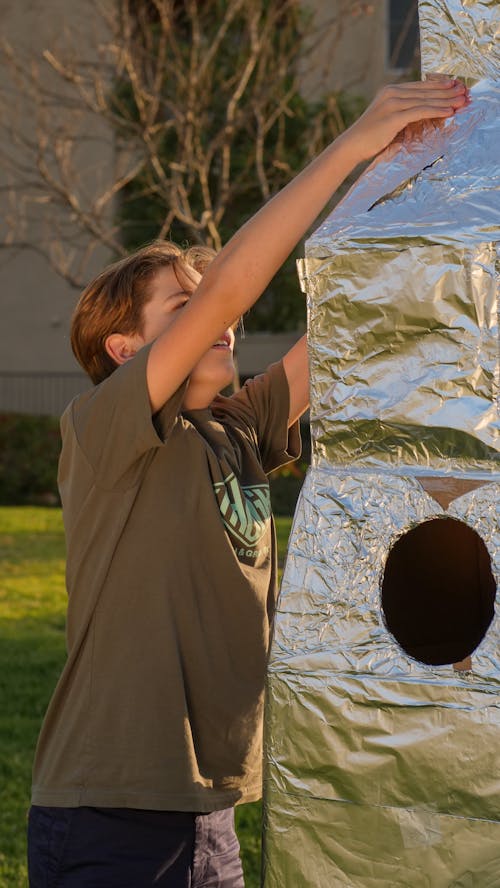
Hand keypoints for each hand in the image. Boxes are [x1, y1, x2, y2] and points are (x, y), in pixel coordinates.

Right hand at [345, 79, 469, 161]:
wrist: (351, 145)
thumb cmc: (370, 137)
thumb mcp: (388, 118)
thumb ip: (403, 111)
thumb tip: (422, 112)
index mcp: (391, 91)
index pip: (420, 86)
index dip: (439, 85)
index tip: (456, 85)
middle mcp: (392, 93)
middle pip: (425, 91)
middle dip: (447, 91)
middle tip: (465, 91)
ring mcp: (392, 104)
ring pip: (425, 100)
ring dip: (446, 100)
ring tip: (462, 101)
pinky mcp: (393, 117)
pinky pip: (420, 111)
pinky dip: (436, 110)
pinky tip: (449, 111)